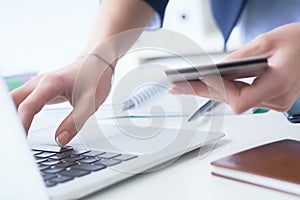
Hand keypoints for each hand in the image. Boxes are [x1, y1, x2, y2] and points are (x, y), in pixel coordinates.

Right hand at [11, 54, 113, 145]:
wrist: (99, 62)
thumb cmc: (95, 78)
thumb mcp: (90, 103)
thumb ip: (74, 122)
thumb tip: (60, 140)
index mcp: (51, 84)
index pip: (28, 107)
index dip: (21, 125)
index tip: (18, 140)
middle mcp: (40, 82)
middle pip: (13, 101)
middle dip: (9, 120)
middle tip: (12, 139)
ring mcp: (39, 84)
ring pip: (15, 100)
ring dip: (12, 116)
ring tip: (14, 135)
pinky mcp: (41, 89)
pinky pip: (23, 100)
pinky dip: (18, 112)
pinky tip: (19, 124)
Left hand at [170, 22, 299, 113]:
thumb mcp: (267, 41)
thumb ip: (240, 57)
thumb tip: (218, 67)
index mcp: (278, 84)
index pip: (239, 100)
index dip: (217, 90)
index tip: (198, 81)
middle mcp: (276, 99)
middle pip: (231, 101)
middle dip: (203, 92)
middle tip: (178, 87)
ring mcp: (275, 102)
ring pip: (235, 101)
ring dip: (212, 91)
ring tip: (188, 85)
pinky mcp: (272, 99)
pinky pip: (244, 98)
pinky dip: (227, 90)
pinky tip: (211, 84)